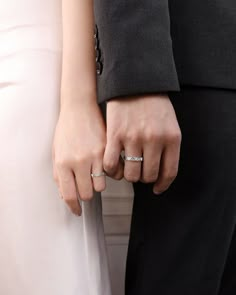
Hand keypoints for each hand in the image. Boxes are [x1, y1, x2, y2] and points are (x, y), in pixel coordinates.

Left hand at [52, 100, 105, 215]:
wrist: (80, 107)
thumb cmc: (66, 129)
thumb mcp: (56, 152)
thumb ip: (59, 175)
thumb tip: (65, 194)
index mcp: (63, 163)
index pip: (69, 195)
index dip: (73, 207)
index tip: (77, 210)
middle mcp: (79, 161)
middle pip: (88, 194)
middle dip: (86, 194)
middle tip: (86, 187)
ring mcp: (95, 155)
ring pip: (101, 185)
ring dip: (98, 184)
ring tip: (95, 175)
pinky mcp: (108, 149)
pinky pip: (114, 172)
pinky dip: (111, 174)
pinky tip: (106, 168)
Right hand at [104, 94, 181, 193]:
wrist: (135, 83)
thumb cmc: (154, 104)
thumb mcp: (170, 124)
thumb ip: (169, 147)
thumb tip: (161, 172)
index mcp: (172, 138)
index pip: (169, 172)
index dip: (162, 185)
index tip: (157, 189)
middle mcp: (154, 140)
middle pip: (149, 175)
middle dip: (145, 179)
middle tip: (140, 174)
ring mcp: (134, 138)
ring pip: (132, 174)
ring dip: (130, 176)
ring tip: (128, 169)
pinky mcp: (115, 135)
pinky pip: (112, 164)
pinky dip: (112, 170)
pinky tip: (114, 167)